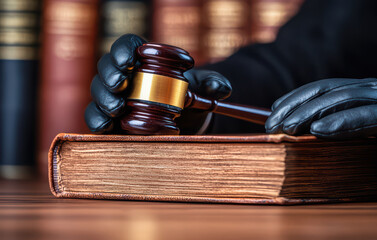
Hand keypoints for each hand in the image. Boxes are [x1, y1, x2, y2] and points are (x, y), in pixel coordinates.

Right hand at [85, 34, 231, 133]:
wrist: (185, 121)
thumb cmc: (190, 95)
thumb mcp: (204, 88)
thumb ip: (213, 84)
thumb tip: (221, 88)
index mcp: (143, 59)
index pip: (126, 45)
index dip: (123, 49)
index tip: (129, 60)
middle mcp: (124, 76)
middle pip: (106, 68)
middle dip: (109, 75)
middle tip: (121, 84)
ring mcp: (115, 97)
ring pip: (98, 93)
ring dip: (104, 99)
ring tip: (117, 108)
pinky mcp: (111, 120)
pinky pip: (96, 118)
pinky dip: (97, 122)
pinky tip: (104, 127)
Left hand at [266, 78, 376, 193]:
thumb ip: (352, 130)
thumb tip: (314, 135)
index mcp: (371, 93)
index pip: (325, 89)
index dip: (295, 99)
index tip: (270, 115)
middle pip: (330, 92)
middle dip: (296, 107)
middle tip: (270, 125)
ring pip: (346, 100)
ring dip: (312, 114)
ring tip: (286, 128)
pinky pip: (371, 118)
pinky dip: (344, 123)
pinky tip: (321, 132)